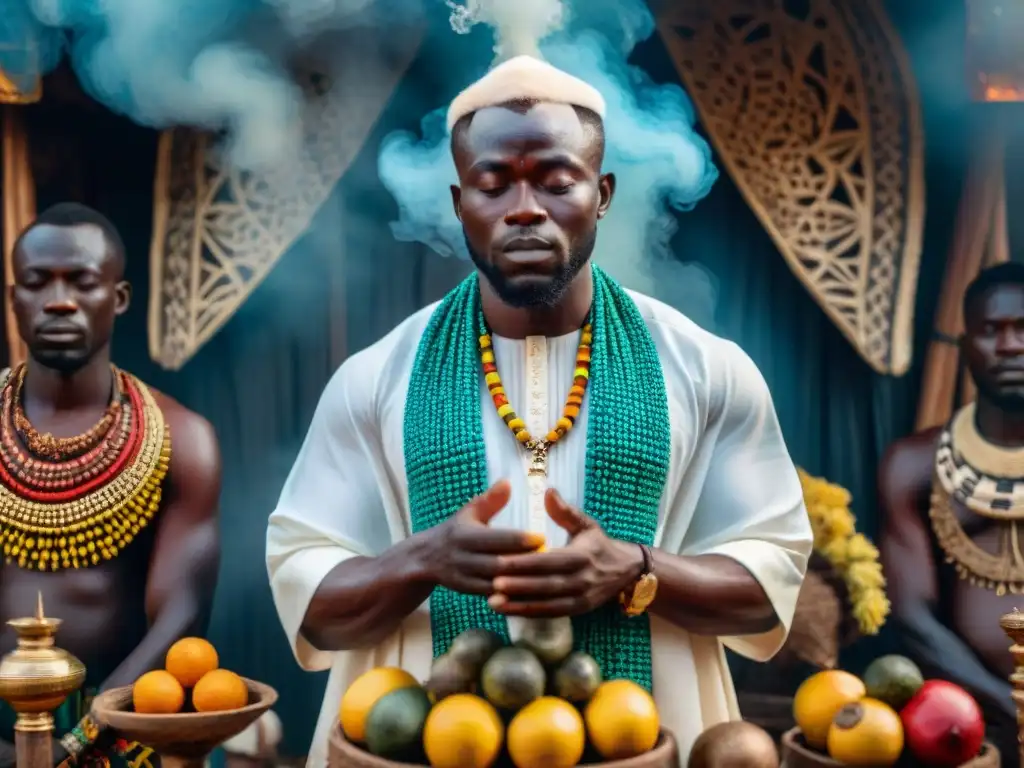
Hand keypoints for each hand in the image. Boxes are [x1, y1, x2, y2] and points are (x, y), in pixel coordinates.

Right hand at [423, 480, 544, 595]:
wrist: (425, 558)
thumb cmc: (456, 531)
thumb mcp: (469, 512)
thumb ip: (490, 500)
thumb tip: (508, 482)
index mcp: (465, 535)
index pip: (496, 538)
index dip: (519, 539)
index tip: (542, 537)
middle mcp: (463, 557)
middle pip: (498, 563)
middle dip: (524, 563)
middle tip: (551, 560)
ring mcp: (464, 577)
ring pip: (496, 583)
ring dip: (519, 582)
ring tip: (545, 578)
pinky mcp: (467, 591)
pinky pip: (492, 596)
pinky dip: (510, 595)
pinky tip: (530, 593)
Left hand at [488, 489, 643, 617]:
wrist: (627, 571)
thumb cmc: (599, 544)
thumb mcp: (586, 524)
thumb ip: (565, 511)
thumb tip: (548, 492)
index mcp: (582, 556)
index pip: (549, 561)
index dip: (525, 563)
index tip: (501, 561)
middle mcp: (582, 580)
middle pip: (546, 585)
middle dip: (519, 586)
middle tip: (492, 583)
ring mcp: (581, 598)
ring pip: (547, 603)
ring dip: (520, 604)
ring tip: (493, 601)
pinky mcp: (578, 611)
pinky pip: (551, 614)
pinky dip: (529, 613)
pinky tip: (508, 610)